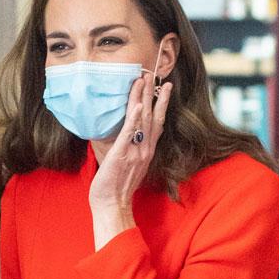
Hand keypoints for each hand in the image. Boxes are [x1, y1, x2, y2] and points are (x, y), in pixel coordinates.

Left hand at [88, 72, 173, 222]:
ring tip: (143, 80)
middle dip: (153, 93)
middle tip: (154, 73)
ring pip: (141, 120)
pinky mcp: (121, 155)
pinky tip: (135, 106)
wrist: (112, 206)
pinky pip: (128, 134)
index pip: (157, 122)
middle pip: (151, 116)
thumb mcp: (129, 165)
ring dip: (142, 98)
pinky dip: (132, 119)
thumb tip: (127, 136)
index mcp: (147, 151)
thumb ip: (131, 149)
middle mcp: (145, 149)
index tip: (165, 86)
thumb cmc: (116, 187)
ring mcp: (135, 152)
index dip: (161, 103)